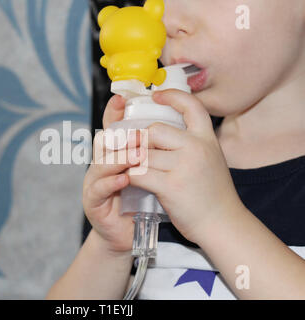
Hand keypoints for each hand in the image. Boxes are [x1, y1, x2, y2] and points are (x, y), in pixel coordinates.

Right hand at [83, 95, 143, 254]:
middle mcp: (102, 164)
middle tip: (135, 129)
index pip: (113, 128)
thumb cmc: (141, 202)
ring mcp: (95, 182)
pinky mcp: (93, 202)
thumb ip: (153, 153)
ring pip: (102, 163)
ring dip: (119, 157)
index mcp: (116, 155)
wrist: (128, 234)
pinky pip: (99, 188)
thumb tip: (174, 128)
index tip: (123, 97)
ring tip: (136, 154)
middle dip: (118, 133)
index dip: (114, 112)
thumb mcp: (150, 174)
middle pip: (104, 142)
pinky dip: (111, 182)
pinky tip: (124, 179)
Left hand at [126, 89, 245, 243]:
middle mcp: (197, 147)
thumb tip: (157, 132)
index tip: (156, 95)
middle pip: (155, 130)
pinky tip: (130, 181)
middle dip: (139, 140)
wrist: (222, 224)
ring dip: (131, 160)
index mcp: (207, 138)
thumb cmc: (212, 193)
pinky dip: (130, 176)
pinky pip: (139, 173)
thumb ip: (189, 144)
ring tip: (127, 166)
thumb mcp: (209, 159)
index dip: (172, 96)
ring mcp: (184, 166)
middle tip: (132, 150)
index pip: (191, 106)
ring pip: (143, 153)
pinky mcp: (171, 186)